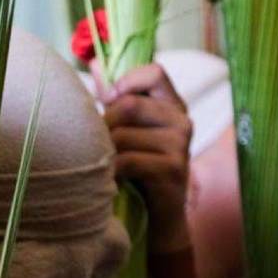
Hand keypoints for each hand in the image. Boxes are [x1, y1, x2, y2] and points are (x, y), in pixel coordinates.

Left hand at [102, 64, 193, 252]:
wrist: (161, 215)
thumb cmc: (140, 167)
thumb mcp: (129, 129)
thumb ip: (114, 97)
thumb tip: (94, 61)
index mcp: (173, 105)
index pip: (155, 71)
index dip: (127, 81)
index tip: (110, 100)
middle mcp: (182, 121)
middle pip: (130, 105)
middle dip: (105, 124)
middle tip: (98, 143)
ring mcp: (180, 146)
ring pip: (124, 135)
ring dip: (105, 151)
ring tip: (103, 164)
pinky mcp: (172, 170)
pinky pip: (128, 161)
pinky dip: (111, 170)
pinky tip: (109, 178)